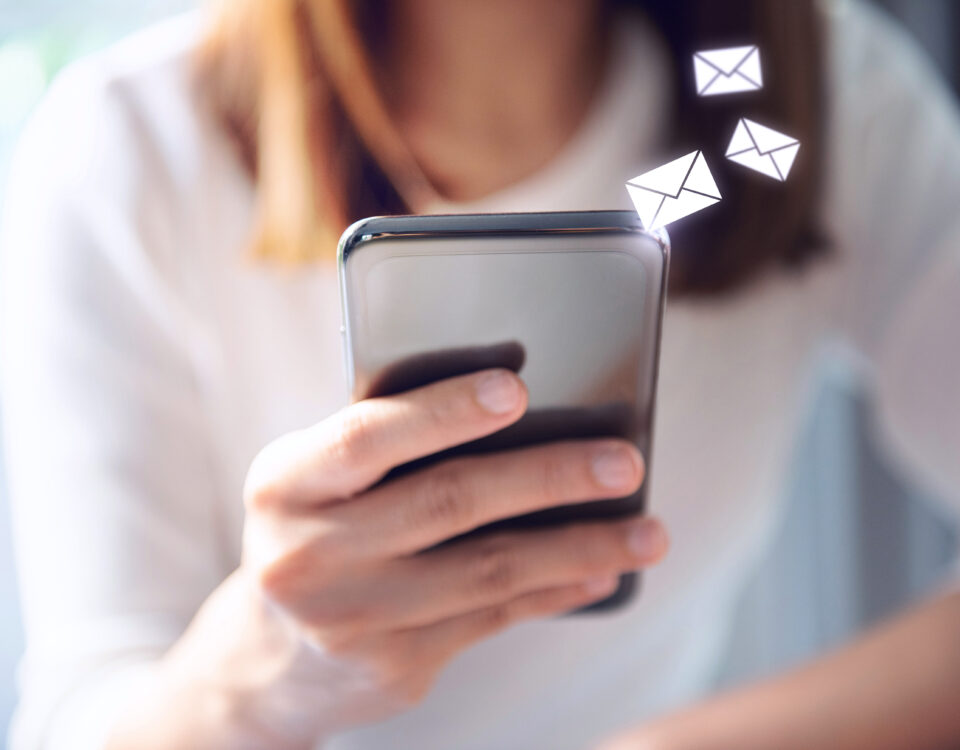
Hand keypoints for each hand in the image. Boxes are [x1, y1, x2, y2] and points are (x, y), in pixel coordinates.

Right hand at [241, 368, 666, 724]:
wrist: (269, 658)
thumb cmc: (314, 530)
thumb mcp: (315, 479)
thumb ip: (387, 444)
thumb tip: (520, 408)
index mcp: (285, 484)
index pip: (367, 438)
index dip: (443, 412)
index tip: (517, 389)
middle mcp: (309, 554)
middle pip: (448, 502)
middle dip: (547, 478)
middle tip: (624, 462)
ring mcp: (353, 620)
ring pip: (487, 571)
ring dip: (578, 547)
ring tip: (648, 533)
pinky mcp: (395, 667)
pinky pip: (493, 619)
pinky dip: (554, 591)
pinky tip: (600, 572)